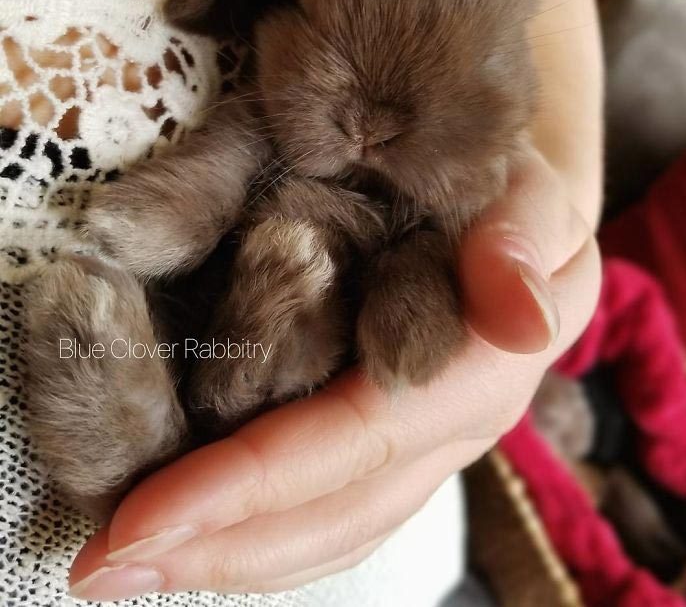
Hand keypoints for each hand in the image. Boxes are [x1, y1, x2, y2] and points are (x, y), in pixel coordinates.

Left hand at [68, 145, 600, 600]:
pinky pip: (338, 508)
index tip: (144, 518)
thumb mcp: (521, 188)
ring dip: (231, 555)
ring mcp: (430, 444)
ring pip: (336, 530)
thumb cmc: (504, 181)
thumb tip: (521, 318)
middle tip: (102, 566)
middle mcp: (456, 428)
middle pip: (339, 513)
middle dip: (220, 544)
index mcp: (484, 369)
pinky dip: (262, 529)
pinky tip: (201, 530)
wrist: (518, 207)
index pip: (358, 440)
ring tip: (131, 564)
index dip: (255, 483)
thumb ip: (520, 239)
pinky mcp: (402, 440)